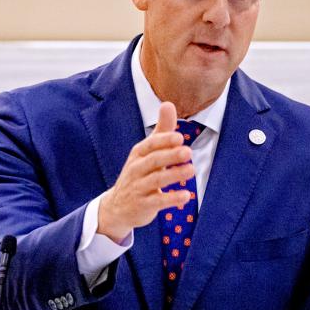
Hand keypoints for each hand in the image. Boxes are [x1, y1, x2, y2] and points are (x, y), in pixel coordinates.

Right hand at [98, 102, 193, 242]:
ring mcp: (138, 188)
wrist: (117, 207)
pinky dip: (171, 199)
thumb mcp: (148, 151)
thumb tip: (168, 103)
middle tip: (188, 151)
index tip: (179, 136)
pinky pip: (157, 201)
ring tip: (191, 170)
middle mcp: (136, 169)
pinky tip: (186, 196)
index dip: (163, 141)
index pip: (150, 145)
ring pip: (156, 180)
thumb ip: (162, 130)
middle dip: (170, 156)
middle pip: (153, 161)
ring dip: (174, 175)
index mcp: (139, 154)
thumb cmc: (139, 173)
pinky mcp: (143, 205)